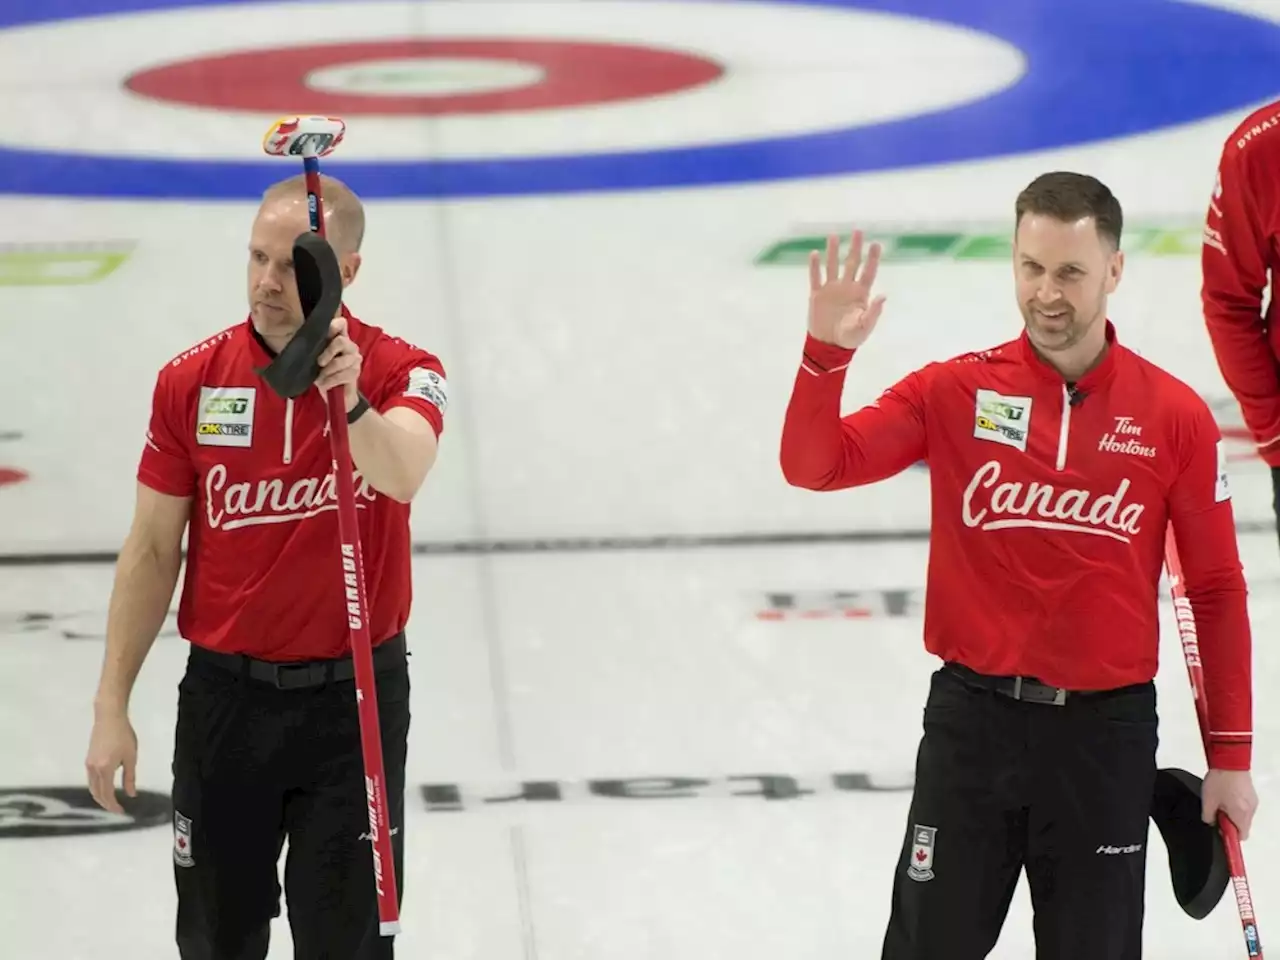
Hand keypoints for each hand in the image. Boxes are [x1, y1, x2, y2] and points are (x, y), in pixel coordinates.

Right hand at [85, 710, 137, 813]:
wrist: (109, 717)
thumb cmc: (124, 735)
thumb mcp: (131, 757)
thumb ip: (130, 777)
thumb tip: (131, 794)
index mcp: (104, 770)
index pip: (107, 794)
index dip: (113, 805)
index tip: (121, 812)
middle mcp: (93, 769)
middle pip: (96, 793)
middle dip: (106, 803)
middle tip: (117, 809)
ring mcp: (88, 764)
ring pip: (92, 787)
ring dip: (100, 796)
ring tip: (112, 800)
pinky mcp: (88, 759)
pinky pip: (91, 779)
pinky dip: (97, 787)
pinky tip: (106, 786)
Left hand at [316, 316, 362, 412]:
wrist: (338, 397)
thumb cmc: (325, 376)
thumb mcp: (315, 361)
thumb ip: (313, 349)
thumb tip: (301, 342)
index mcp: (339, 339)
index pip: (341, 324)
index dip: (334, 325)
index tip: (325, 333)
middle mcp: (350, 346)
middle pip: (341, 341)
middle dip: (327, 352)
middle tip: (319, 363)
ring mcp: (355, 360)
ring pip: (340, 361)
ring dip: (327, 371)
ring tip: (320, 378)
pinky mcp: (356, 373)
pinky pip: (341, 375)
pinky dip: (330, 381)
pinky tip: (325, 384)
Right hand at [807, 230, 885, 349]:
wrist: (829, 345)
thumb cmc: (850, 337)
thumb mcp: (864, 326)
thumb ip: (873, 312)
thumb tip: (883, 296)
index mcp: (861, 294)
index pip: (868, 272)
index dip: (872, 258)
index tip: (876, 244)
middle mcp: (847, 287)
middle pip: (852, 263)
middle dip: (855, 248)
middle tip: (858, 231)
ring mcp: (831, 289)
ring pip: (833, 266)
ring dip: (833, 252)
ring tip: (834, 236)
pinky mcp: (817, 295)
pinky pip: (815, 278)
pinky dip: (814, 266)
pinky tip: (814, 254)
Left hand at [1202, 768, 1257, 840]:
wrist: (1229, 760)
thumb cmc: (1221, 779)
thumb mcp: (1208, 800)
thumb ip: (1207, 816)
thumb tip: (1209, 822)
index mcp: (1241, 815)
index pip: (1241, 836)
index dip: (1230, 836)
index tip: (1221, 832)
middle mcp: (1250, 810)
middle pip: (1241, 825)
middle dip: (1229, 822)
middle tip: (1216, 813)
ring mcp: (1252, 801)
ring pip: (1242, 815)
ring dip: (1231, 812)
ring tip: (1219, 801)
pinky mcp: (1251, 793)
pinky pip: (1243, 805)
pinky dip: (1235, 804)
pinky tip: (1224, 795)